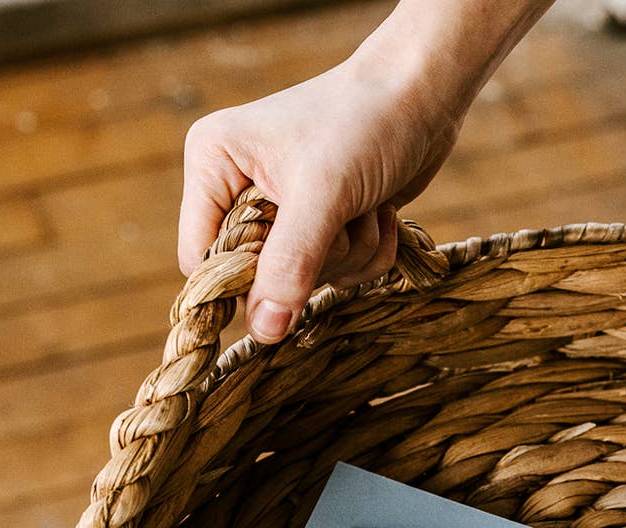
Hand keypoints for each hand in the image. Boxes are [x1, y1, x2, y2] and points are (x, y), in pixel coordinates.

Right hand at [178, 0, 552, 342]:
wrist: (423, 96)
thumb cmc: (364, 125)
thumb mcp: (322, 196)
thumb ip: (289, 265)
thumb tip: (263, 333)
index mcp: (213, 166)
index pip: (202, 259)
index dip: (240, 286)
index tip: (283, 290)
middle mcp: (240, 188)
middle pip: (261, 279)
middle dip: (316, 260)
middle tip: (340, 217)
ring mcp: (286, 210)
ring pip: (309, 280)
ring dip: (351, 254)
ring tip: (364, 205)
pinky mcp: (327, 225)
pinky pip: (343, 273)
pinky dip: (369, 251)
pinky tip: (380, 211)